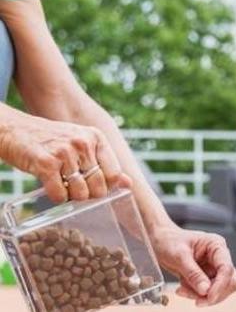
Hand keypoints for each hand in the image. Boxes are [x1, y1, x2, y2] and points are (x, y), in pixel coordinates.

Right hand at [0, 111, 130, 202]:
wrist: (15, 130)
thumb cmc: (51, 141)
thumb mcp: (82, 144)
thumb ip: (104, 163)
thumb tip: (129, 184)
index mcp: (96, 137)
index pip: (114, 174)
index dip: (106, 186)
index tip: (94, 186)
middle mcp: (83, 143)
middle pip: (99, 187)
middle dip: (88, 194)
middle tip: (75, 187)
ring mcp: (65, 152)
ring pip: (81, 193)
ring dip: (71, 197)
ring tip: (62, 185)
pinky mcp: (46, 163)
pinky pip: (60, 194)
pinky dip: (57, 198)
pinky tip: (51, 187)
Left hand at [150, 226, 235, 306]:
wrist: (160, 241)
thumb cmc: (169, 241)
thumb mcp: (179, 256)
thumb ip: (193, 273)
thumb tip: (205, 290)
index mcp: (216, 246)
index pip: (226, 268)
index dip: (220, 285)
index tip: (209, 297)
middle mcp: (219, 257)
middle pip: (228, 281)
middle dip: (213, 293)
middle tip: (196, 300)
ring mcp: (214, 268)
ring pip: (219, 290)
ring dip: (202, 296)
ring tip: (182, 290)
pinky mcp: (206, 277)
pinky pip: (207, 292)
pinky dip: (195, 295)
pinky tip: (182, 289)